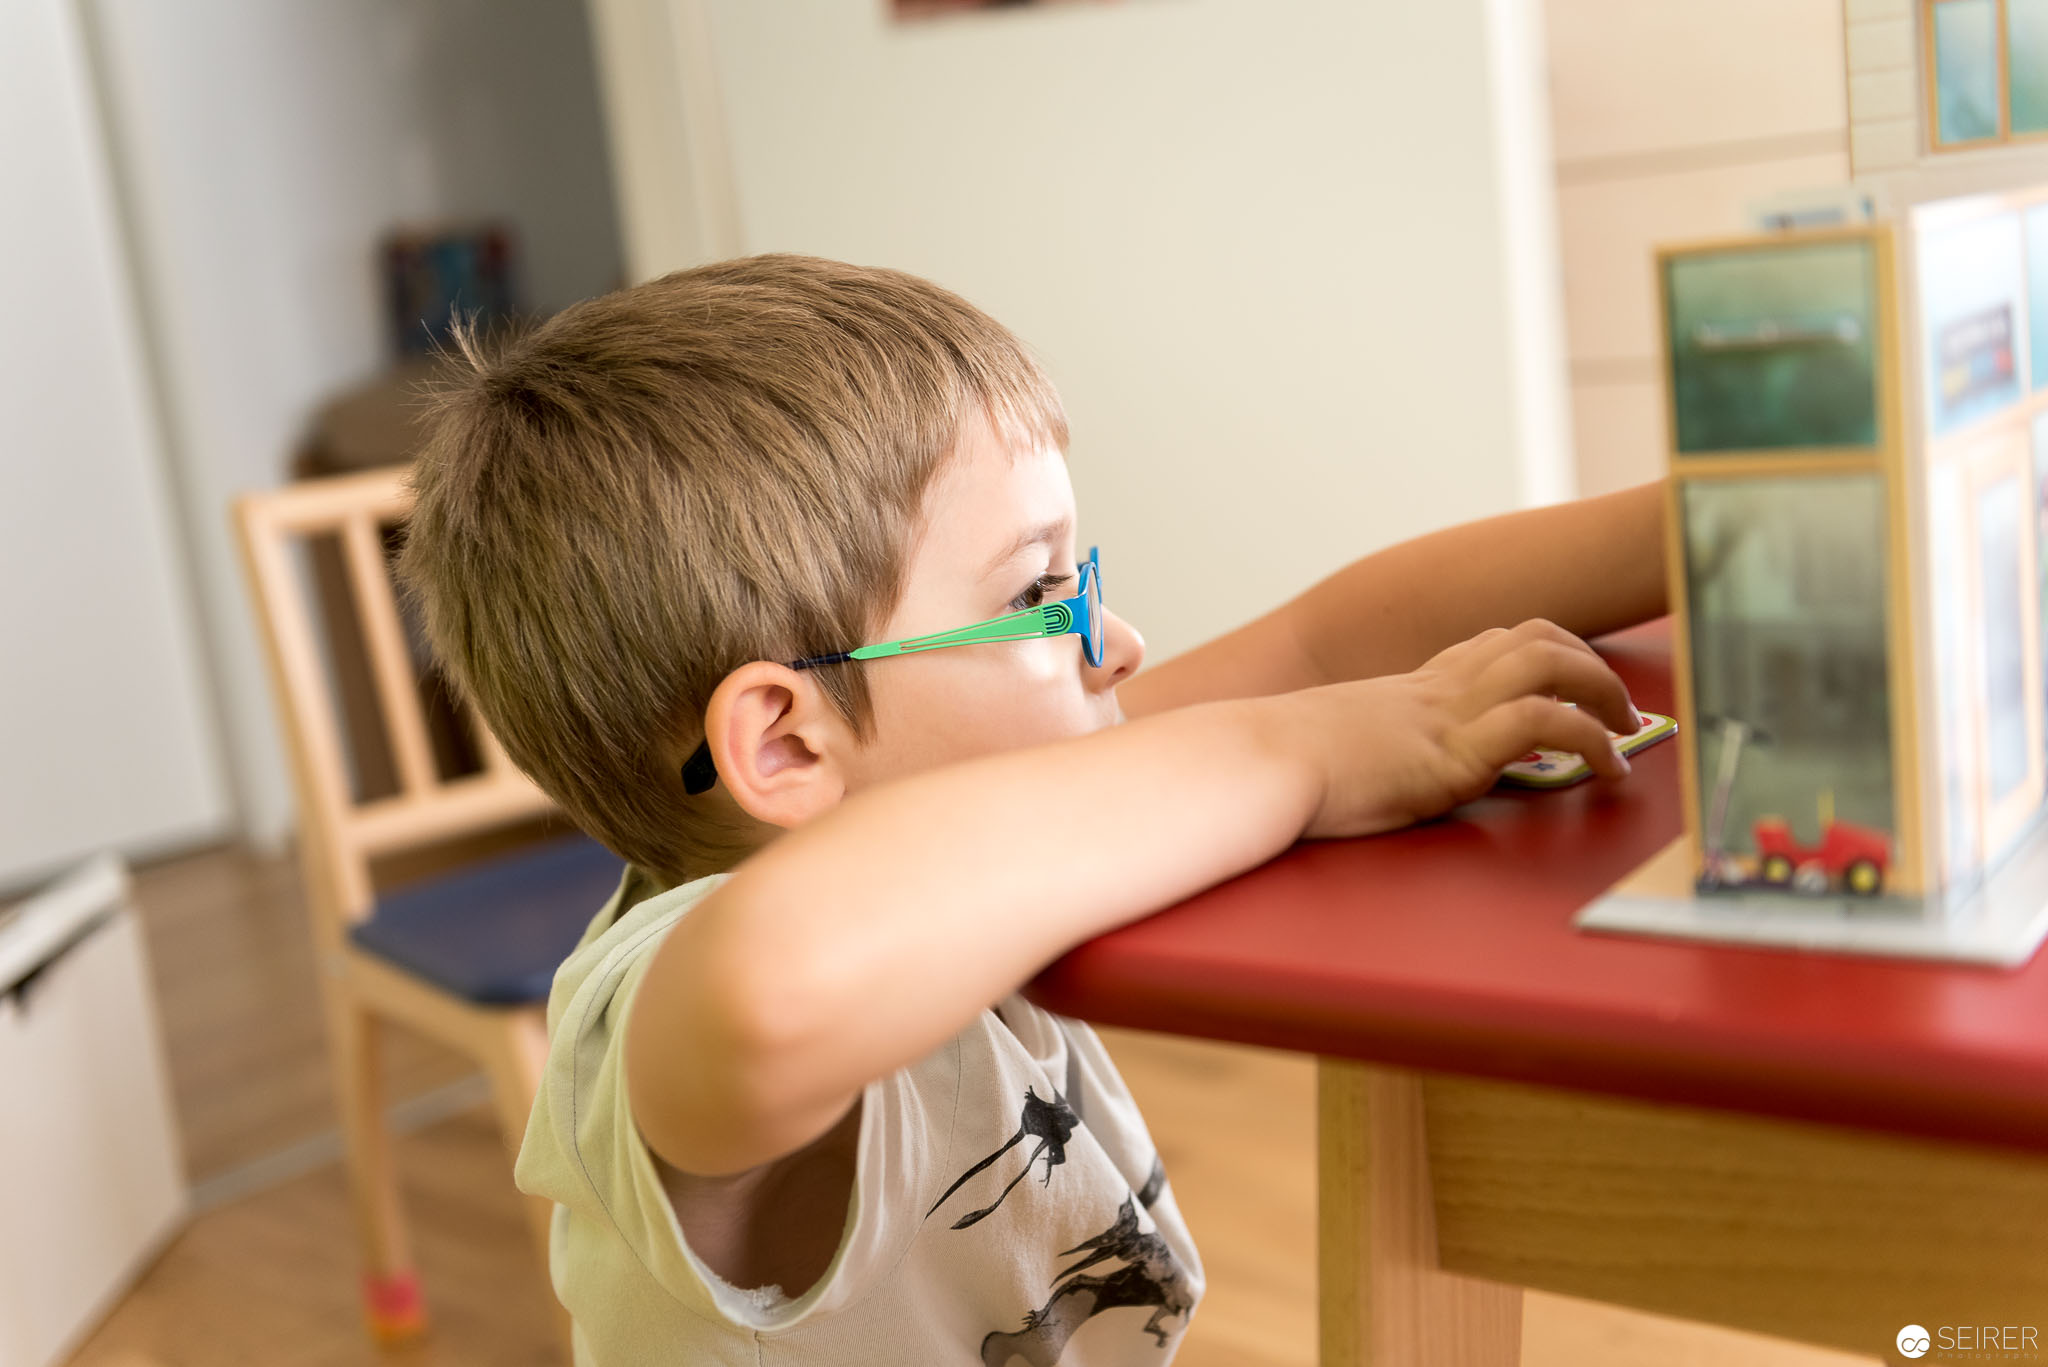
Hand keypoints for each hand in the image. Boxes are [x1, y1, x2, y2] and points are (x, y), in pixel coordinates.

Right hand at [1271, 618, 1638, 838]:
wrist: (1253, 764)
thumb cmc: (1275, 767)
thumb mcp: (1329, 750)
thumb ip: (1359, 752)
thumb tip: (1351, 778)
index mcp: (1409, 689)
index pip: (1492, 644)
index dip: (1545, 654)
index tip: (1573, 685)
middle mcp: (1435, 689)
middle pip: (1532, 636)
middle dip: (1590, 665)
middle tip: (1619, 709)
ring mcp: (1446, 715)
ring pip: (1548, 662)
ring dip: (1603, 690)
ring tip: (1627, 731)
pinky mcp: (1453, 751)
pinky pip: (1543, 723)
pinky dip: (1592, 740)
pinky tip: (1608, 769)